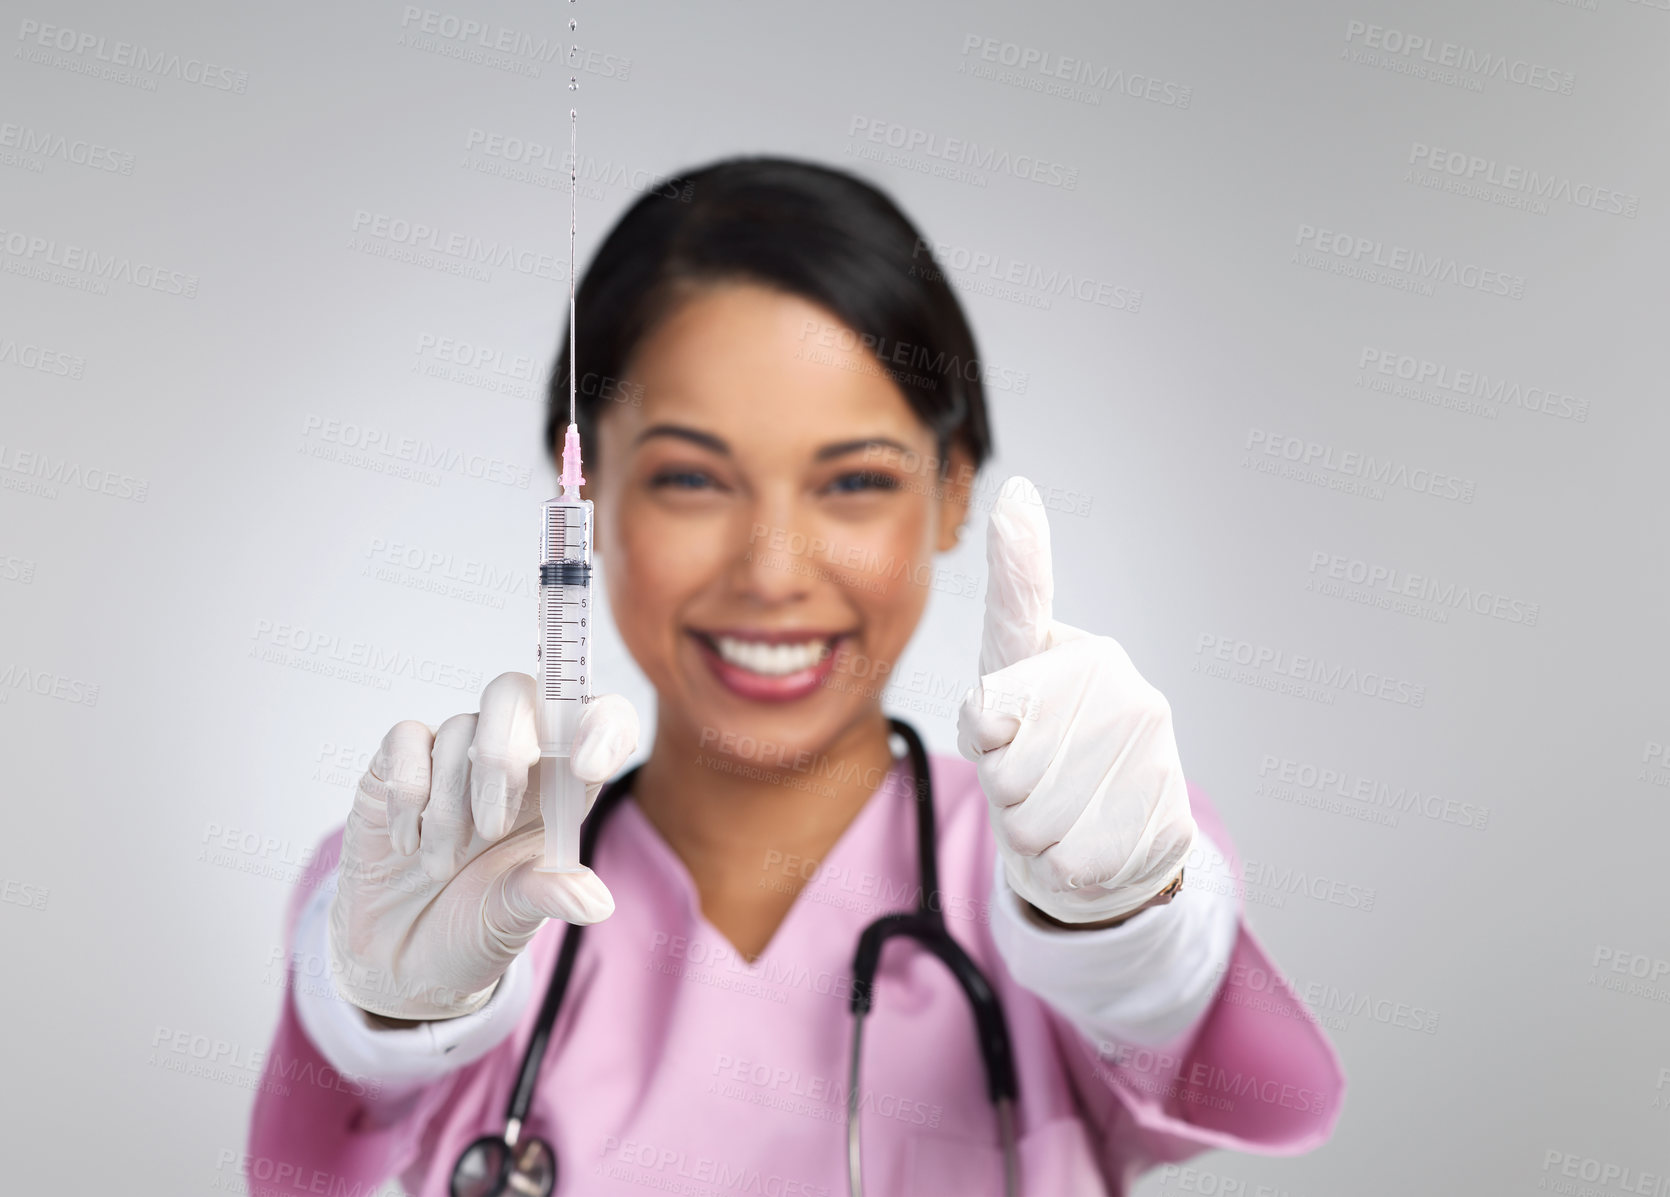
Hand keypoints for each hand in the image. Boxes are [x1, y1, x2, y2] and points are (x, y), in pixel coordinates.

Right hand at [328, 672, 638, 1019]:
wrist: (399, 958)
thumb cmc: (472, 925)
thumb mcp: (515, 918)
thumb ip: (547, 896)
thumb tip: (596, 902)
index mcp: (563, 783)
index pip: (601, 718)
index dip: (603, 725)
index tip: (588, 766)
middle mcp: (514, 755)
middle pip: (517, 693)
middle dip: (504, 756)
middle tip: (490, 829)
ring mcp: (455, 754)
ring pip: (459, 729)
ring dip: (449, 804)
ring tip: (441, 867)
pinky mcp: (399, 763)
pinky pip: (406, 740)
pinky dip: (408, 793)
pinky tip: (408, 844)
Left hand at [956, 477, 1196, 924]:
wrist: (1102, 847)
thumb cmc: (1032, 768)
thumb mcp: (993, 727)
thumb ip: (986, 708)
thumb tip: (1002, 638)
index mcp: (1066, 653)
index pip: (1023, 610)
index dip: (1017, 561)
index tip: (1015, 497)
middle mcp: (1118, 684)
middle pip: (1005, 763)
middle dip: (1001, 793)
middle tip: (1029, 787)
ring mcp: (1152, 741)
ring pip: (1035, 817)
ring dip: (1028, 836)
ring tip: (1054, 816)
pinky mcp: (1171, 806)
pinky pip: (1080, 859)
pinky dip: (1065, 870)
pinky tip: (1084, 847)